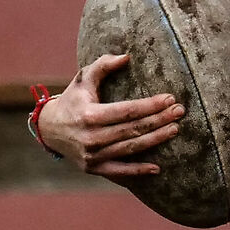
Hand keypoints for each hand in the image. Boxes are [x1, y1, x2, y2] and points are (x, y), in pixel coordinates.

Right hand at [33, 53, 183, 178]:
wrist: (49, 129)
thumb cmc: (72, 100)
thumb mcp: (83, 79)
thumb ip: (103, 66)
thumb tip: (126, 57)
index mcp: (89, 115)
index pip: (127, 110)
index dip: (150, 105)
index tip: (169, 99)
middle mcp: (91, 137)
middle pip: (133, 129)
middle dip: (159, 120)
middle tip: (179, 112)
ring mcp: (92, 155)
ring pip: (130, 148)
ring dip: (155, 140)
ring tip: (174, 130)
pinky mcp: (93, 168)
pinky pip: (119, 171)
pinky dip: (138, 171)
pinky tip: (157, 167)